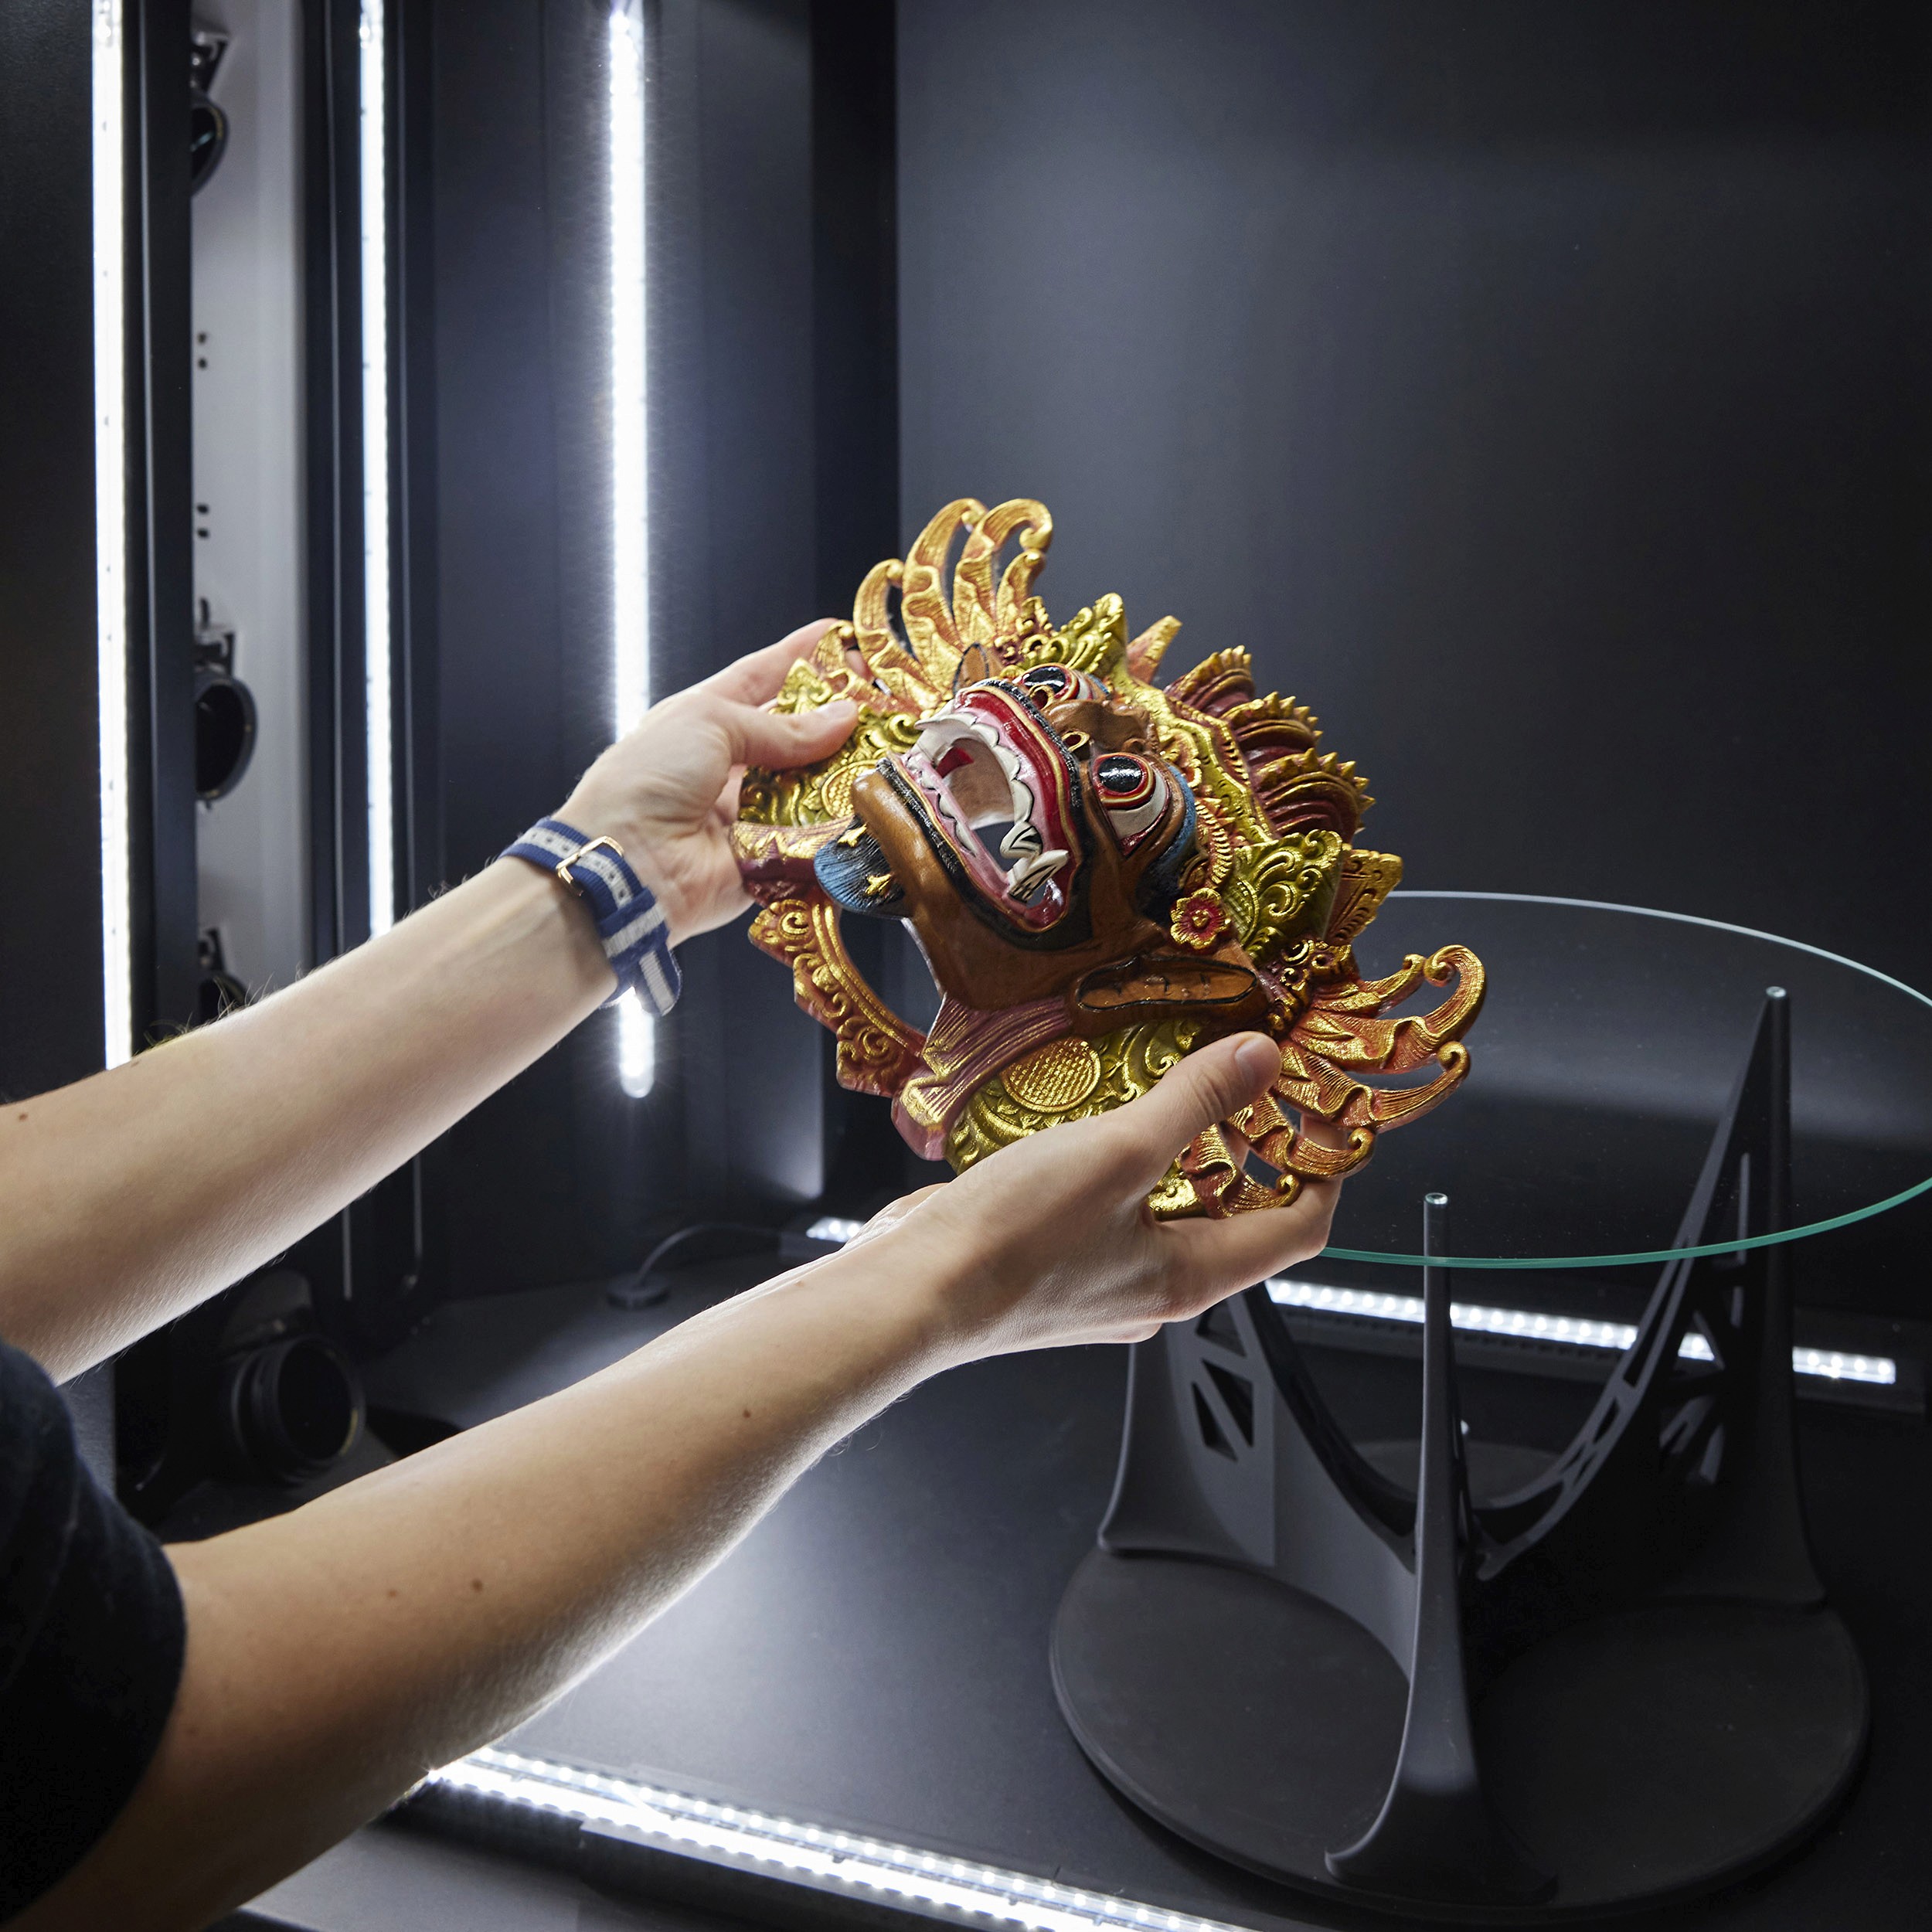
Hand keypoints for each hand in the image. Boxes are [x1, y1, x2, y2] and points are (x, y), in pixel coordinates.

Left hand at [557, 621, 858, 945]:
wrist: (627, 864)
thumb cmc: (649, 777)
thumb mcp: (711, 723)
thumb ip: (782, 726)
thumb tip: (846, 717)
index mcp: (706, 718)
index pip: (762, 677)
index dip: (802, 656)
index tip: (846, 637)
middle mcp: (730, 764)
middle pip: (796, 736)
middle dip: (840, 720)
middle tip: (887, 704)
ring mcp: (750, 813)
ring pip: (812, 788)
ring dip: (847, 773)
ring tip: (893, 753)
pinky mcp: (767, 859)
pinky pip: (814, 843)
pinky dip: (840, 829)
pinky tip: (876, 810)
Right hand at [856, 1033, 1340, 1365]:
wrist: (912, 1293)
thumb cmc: (1012, 1241)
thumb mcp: (1120, 1150)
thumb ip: (1195, 1101)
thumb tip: (1259, 1061)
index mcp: (1190, 1278)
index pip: (1298, 1232)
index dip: (1324, 1174)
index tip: (1326, 1120)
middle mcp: (1155, 1292)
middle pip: (1235, 1222)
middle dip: (1246, 1153)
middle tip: (1247, 1087)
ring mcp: (1104, 1285)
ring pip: (1169, 1215)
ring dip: (1178, 1155)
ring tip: (1168, 1091)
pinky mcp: (1058, 1269)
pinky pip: (1114, 1214)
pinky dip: (1123, 1169)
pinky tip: (1094, 1127)